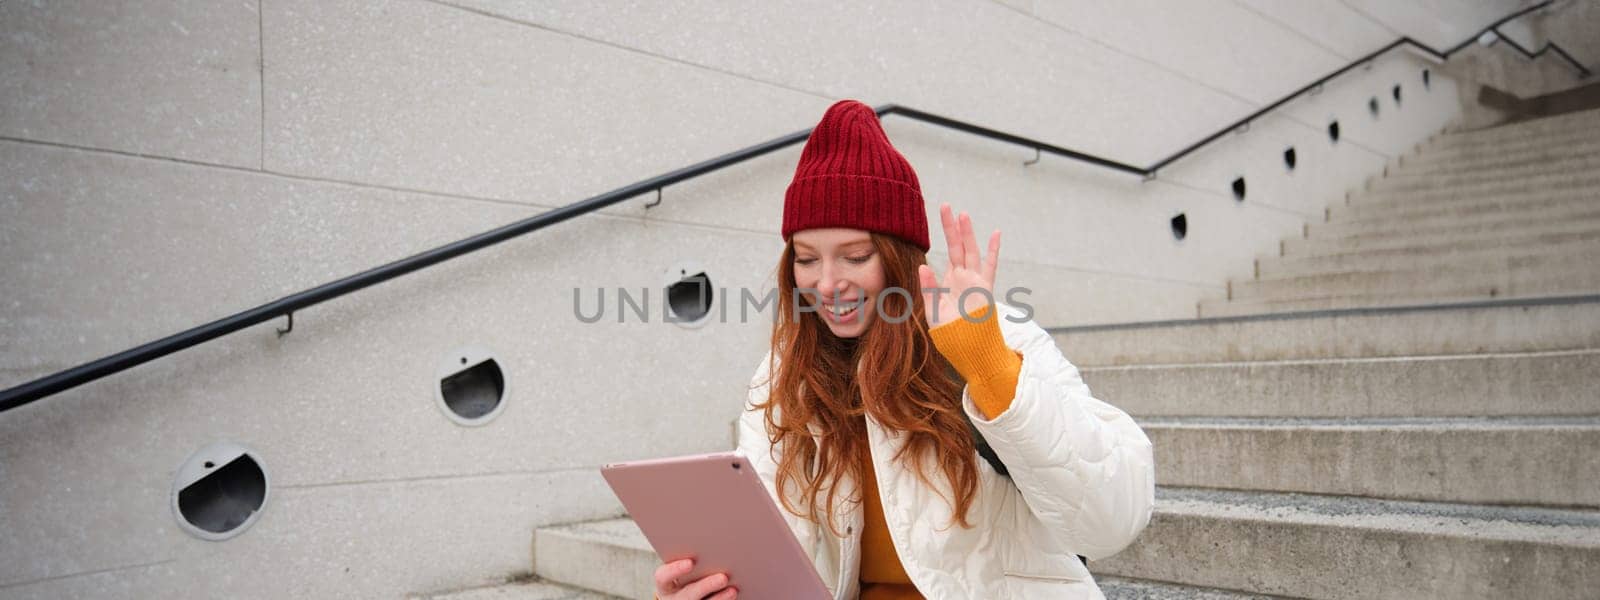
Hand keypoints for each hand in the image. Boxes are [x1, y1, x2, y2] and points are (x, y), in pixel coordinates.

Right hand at [654, 558, 736, 599]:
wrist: (685, 596)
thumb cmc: (687, 574)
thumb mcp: (681, 567)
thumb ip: (691, 558)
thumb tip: (710, 539)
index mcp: (665, 584)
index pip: (663, 576)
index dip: (675, 569)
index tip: (690, 562)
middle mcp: (674, 598)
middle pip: (688, 594)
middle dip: (706, 586)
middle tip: (723, 578)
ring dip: (719, 598)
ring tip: (733, 590)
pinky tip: (733, 594)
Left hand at [918, 203, 1000, 326]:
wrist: (968, 348)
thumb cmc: (950, 333)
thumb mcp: (933, 309)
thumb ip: (928, 288)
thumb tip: (923, 265)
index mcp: (950, 280)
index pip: (946, 253)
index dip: (942, 237)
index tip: (935, 220)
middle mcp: (963, 277)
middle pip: (957, 245)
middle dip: (952, 227)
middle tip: (945, 205)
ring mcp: (974, 281)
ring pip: (971, 251)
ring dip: (967, 233)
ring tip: (962, 214)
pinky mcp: (984, 288)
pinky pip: (990, 266)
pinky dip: (993, 250)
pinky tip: (995, 233)